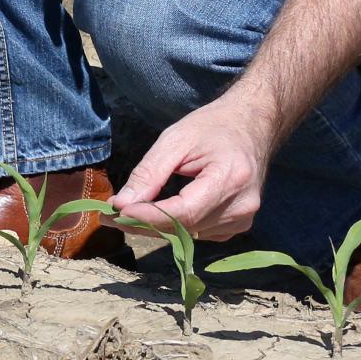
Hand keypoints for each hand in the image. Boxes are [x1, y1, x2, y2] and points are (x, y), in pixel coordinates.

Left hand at [110, 94, 276, 241]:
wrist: (252, 124)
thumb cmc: (213, 126)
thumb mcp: (176, 139)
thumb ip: (149, 173)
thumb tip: (122, 204)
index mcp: (230, 178)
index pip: (184, 212)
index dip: (148, 216)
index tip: (117, 212)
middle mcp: (242, 206)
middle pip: (185, 227)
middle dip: (144, 222)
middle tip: (108, 214)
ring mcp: (243, 220)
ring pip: (189, 234)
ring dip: (157, 226)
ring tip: (130, 211)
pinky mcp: (239, 225)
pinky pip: (199, 234)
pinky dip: (176, 225)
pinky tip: (160, 211)